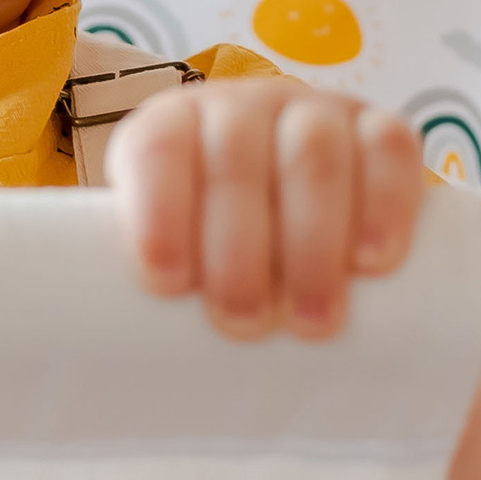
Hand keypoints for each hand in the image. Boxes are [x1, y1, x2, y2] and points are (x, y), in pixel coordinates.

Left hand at [107, 77, 426, 341]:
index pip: (159, 149)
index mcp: (170, 129)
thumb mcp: (172, 257)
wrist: (296, 207)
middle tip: (244, 323)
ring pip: (312, 157)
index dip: (158, 208)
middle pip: (236, 160)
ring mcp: (315, 112)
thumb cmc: (213, 255)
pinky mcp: (380, 130)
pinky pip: (390, 150)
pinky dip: (384, 204)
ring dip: (311, 241)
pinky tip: (373, 261)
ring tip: (311, 320)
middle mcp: (240, 108)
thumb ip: (144, 293)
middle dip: (239, 246)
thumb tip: (90, 371)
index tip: (167, 282)